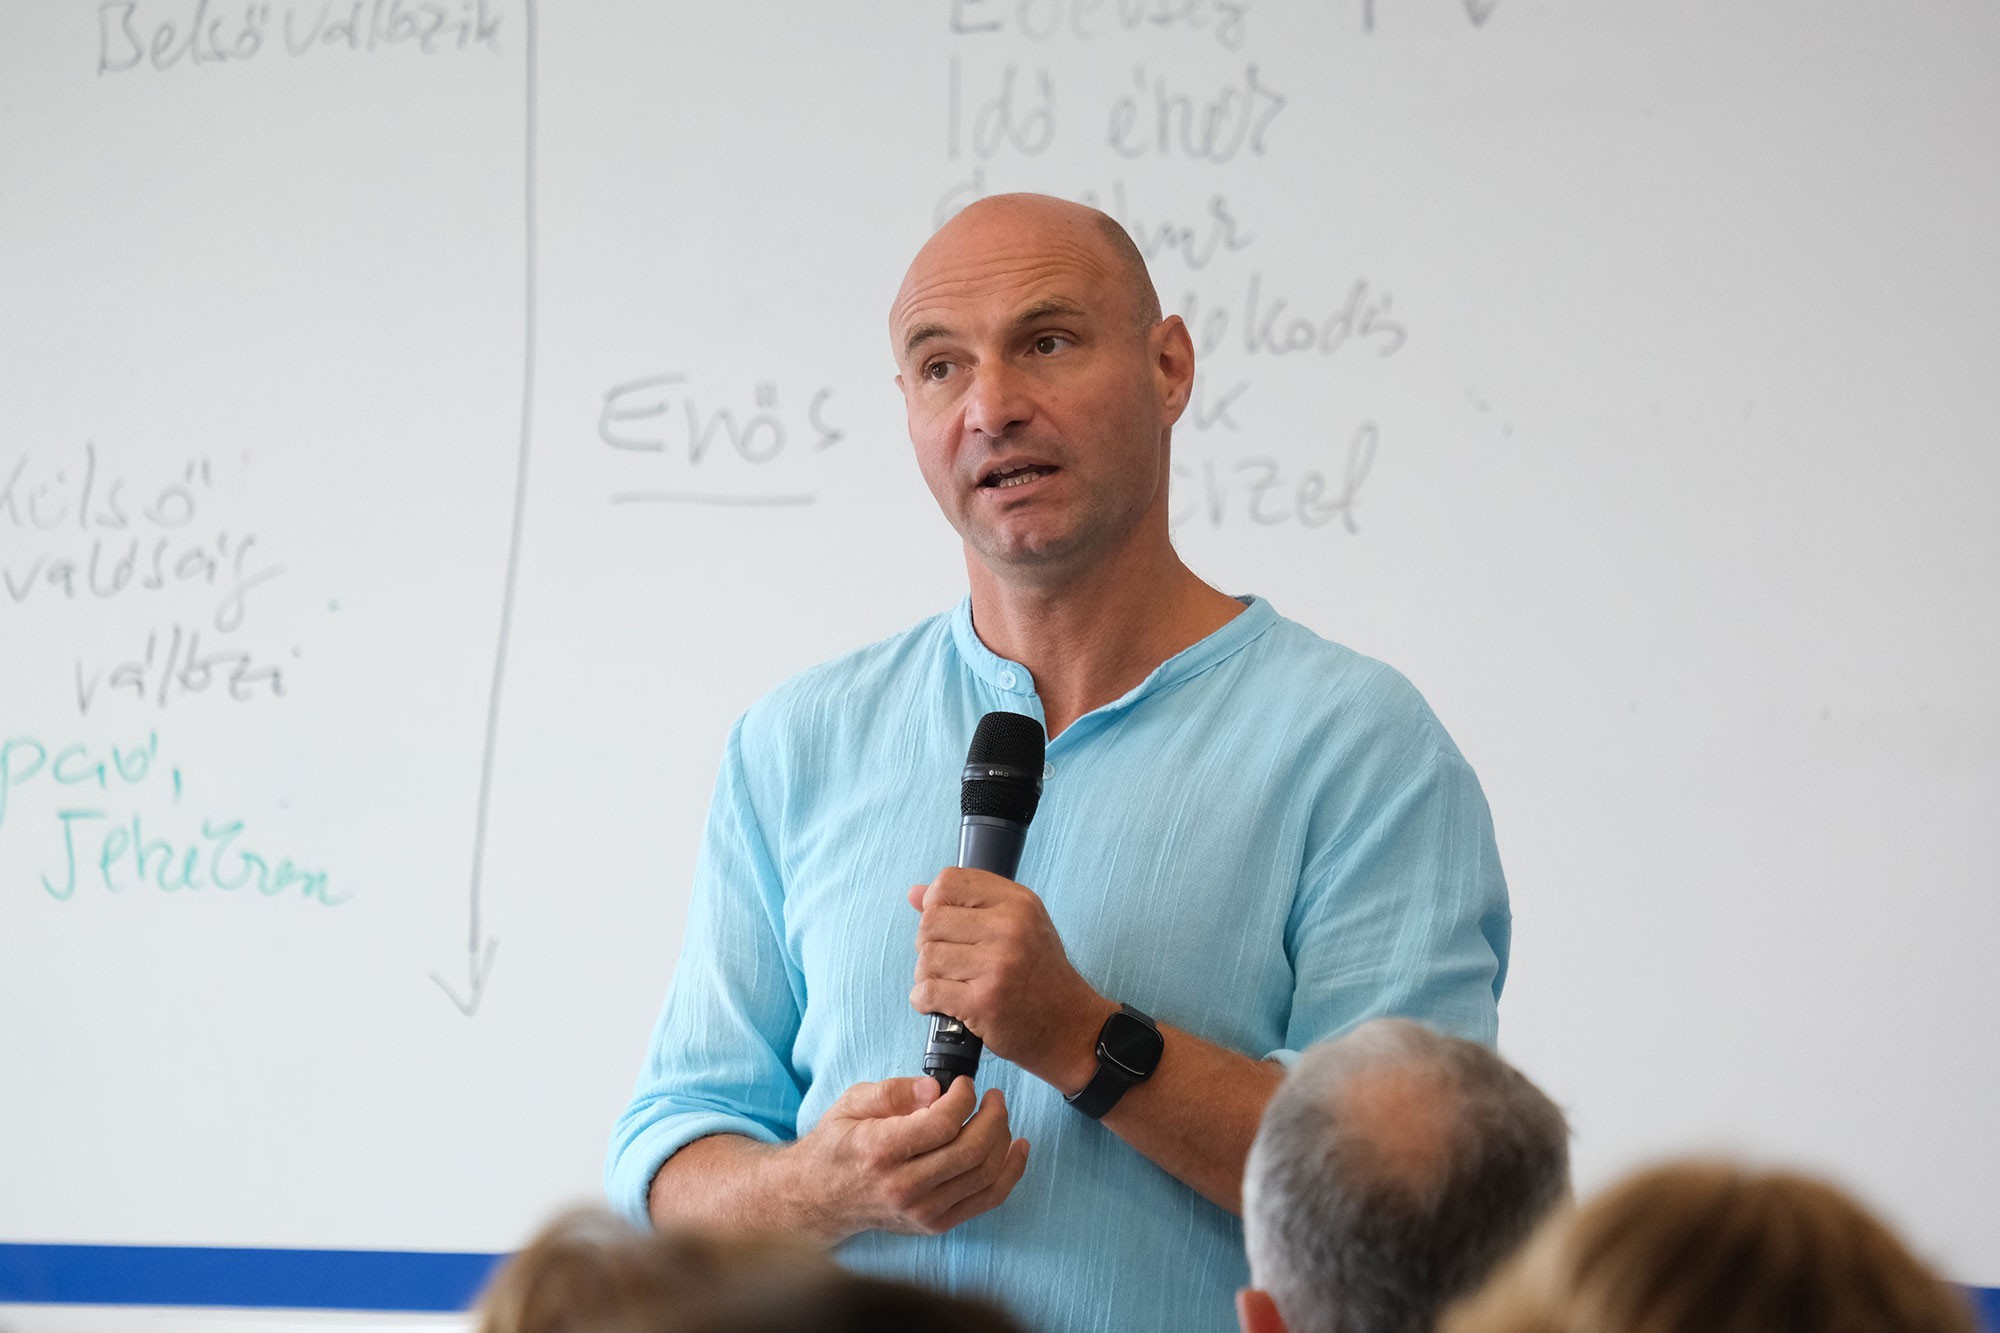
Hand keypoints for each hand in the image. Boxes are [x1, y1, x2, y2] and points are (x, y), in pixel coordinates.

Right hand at [792, 1074, 1028, 1242]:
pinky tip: (1017, 1147)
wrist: (821, 1198)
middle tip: (994, 1096)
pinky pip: (987, 1199)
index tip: (964, 1084)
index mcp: (880, 1151)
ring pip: (984, 1175)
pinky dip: (1010, 1173)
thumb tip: (935, 1088)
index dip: (964, 1097)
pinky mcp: (935, 1224)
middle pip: (970, 1151)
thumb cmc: (838, 1144)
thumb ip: (893, 1090)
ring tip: (999, 1114)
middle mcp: (903, 1186)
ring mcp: (921, 1211)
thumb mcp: (852, 1103)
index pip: (941, 1124)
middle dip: (993, 1115)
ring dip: (1003, 1138)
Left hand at [908, 868, 1114, 1092]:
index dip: (935, 903)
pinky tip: (942, 1003)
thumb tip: (914, 893)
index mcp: (1018, 902)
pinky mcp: (983, 1002)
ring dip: (927, 976)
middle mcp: (1009, 927)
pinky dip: (924, 1001)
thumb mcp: (1018, 925)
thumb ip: (968, 905)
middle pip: (930, 921)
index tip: (947, 925)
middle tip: (950, 962)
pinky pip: (926, 992)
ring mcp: (997, 965)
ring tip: (950, 984)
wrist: (1068, 1026)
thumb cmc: (1039, 974)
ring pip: (926, 958)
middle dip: (930, 944)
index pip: (949, 882)